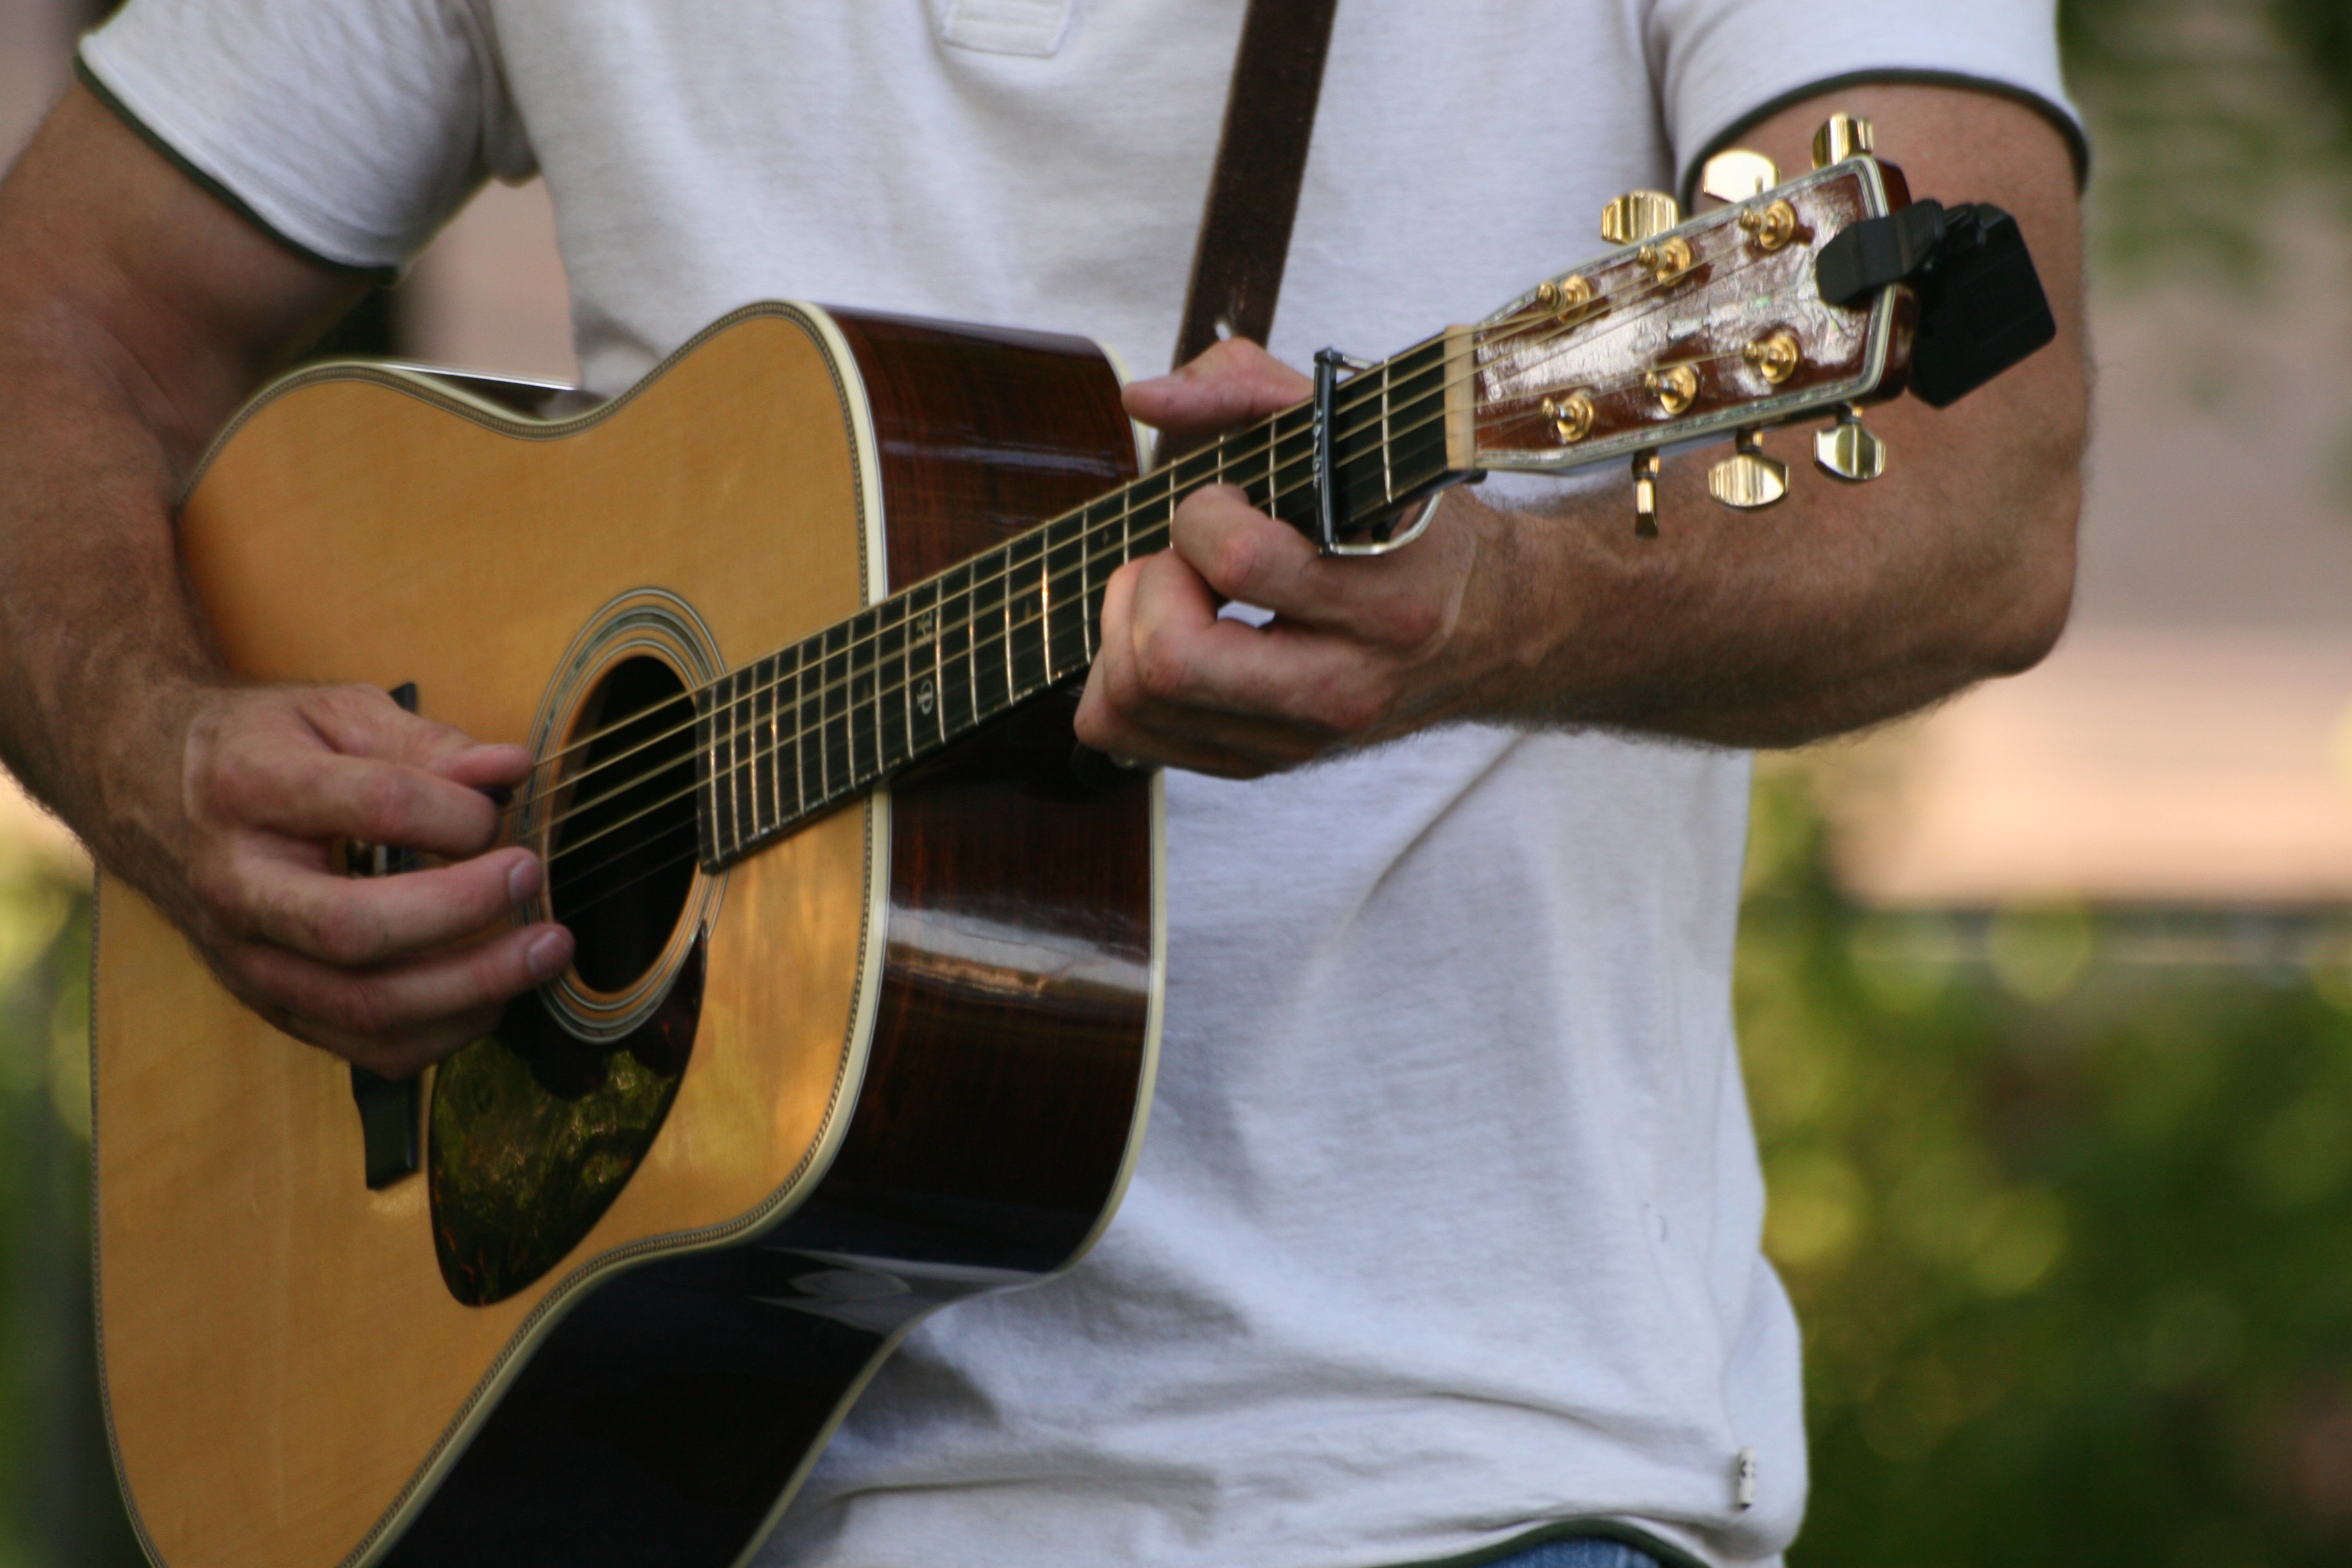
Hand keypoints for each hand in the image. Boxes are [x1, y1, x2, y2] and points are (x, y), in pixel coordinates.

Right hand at [160, 682, 570, 1075]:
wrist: (154, 791)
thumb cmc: (263, 750)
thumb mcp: (334, 714)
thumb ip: (426, 742)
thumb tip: (509, 771)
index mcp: (250, 788)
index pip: (375, 807)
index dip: (456, 813)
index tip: (499, 809)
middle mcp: (238, 885)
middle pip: (355, 928)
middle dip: (465, 912)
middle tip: (534, 880)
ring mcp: (247, 958)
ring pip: (362, 1006)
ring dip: (472, 988)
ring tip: (546, 951)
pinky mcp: (270, 1005)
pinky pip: (365, 1048)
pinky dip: (442, 1034)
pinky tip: (494, 996)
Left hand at [1074, 338, 1508, 776]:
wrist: (1494, 630)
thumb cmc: (1417, 526)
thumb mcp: (1361, 436)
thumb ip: (1248, 388)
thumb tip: (1140, 396)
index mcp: (1388, 599)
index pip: (1238, 561)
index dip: (1201, 514)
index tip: (1228, 501)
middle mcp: (1344, 687)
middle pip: (1170, 662)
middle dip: (1146, 588)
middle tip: (1181, 559)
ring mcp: (1299, 739)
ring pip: (1137, 705)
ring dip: (1124, 631)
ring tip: (1170, 593)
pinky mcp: (1264, 763)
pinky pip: (1132, 738)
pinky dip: (1120, 679)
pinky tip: (1165, 636)